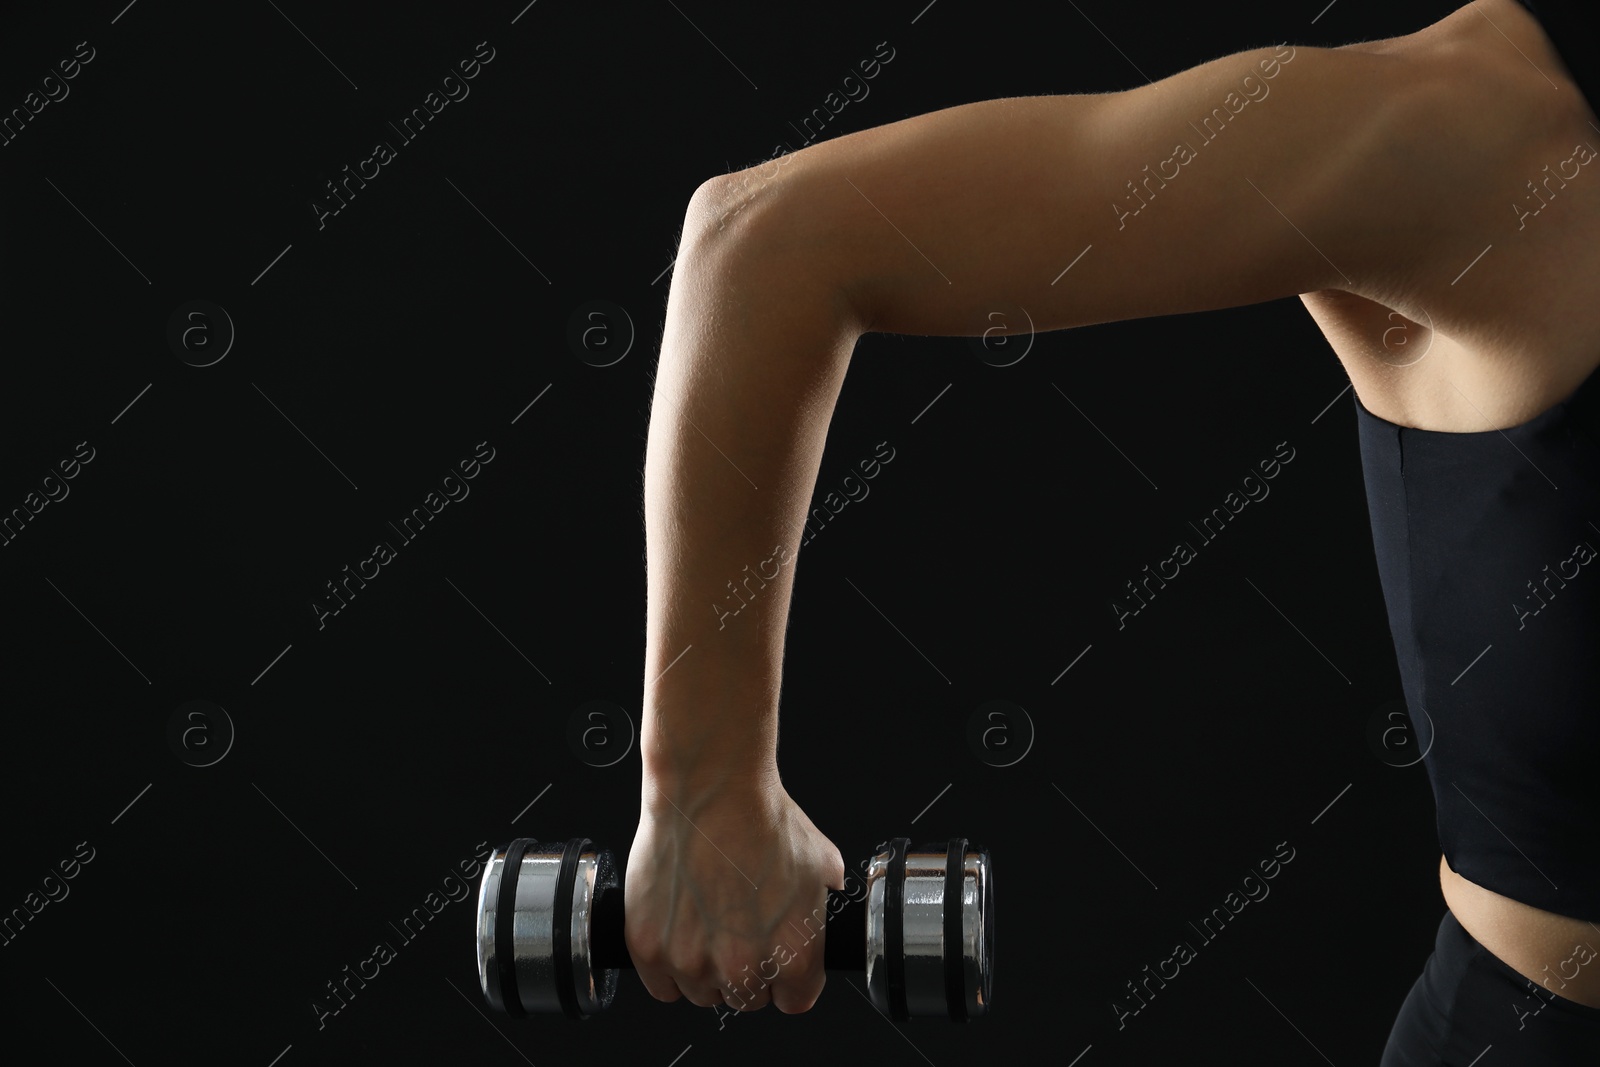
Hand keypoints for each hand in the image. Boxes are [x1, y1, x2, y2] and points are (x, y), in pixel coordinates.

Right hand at [624, 776, 844, 1013]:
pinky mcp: (650, 948)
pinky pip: (661, 986)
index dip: (785, 978)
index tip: (774, 958)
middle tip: (735, 928)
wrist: (710, 787)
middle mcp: (743, 968)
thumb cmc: (761, 816)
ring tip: (705, 921)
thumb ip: (823, 906)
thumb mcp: (822, 863)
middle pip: (745, 998)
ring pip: (702, 994)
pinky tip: (677, 930)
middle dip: (744, 969)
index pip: (794, 1001)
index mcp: (793, 955)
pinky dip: (667, 966)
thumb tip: (817, 914)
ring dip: (704, 968)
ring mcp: (692, 962)